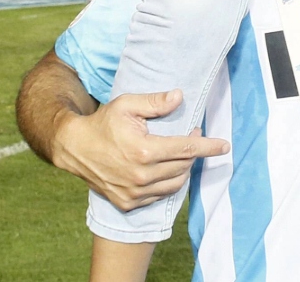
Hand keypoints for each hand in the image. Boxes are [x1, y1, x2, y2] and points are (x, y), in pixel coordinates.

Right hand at [51, 90, 229, 210]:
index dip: (208, 146)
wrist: (75, 148)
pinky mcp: (128, 203)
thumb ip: (155, 102)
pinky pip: (160, 195)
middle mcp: (141, 176)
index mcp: (144, 151)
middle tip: (193, 137)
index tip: (225, 145)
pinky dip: (168, 183)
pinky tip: (166, 170)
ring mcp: (134, 193)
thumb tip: (180, 97)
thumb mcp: (127, 105)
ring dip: (184, 169)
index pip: (187, 148)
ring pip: (175, 184)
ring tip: (181, 154)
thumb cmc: (103, 123)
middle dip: (194, 153)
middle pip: (183, 166)